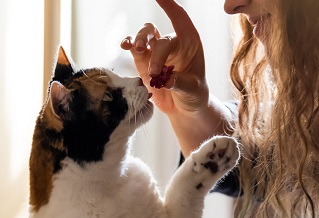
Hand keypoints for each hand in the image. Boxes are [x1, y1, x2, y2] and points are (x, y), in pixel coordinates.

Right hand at [121, 0, 208, 117]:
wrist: (183, 106)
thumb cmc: (194, 94)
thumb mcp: (193, 90)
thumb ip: (181, 83)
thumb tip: (167, 80)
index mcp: (189, 42)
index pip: (180, 18)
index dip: (170, 6)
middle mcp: (172, 42)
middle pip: (158, 35)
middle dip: (156, 52)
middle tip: (155, 72)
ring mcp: (156, 50)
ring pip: (145, 35)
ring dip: (139, 41)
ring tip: (138, 52)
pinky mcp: (144, 60)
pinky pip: (134, 47)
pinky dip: (128, 43)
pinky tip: (125, 45)